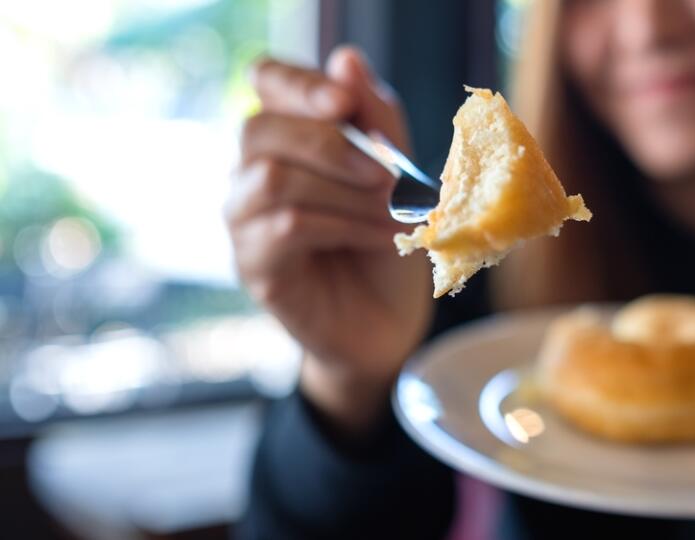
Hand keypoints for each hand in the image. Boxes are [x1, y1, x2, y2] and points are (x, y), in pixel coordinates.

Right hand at [226, 48, 432, 431]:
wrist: (388, 323)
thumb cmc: (387, 242)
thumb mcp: (397, 174)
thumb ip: (377, 122)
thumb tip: (347, 59)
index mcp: (288, 136)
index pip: (267, 81)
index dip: (299, 84)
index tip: (344, 103)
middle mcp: (252, 171)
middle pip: (261, 128)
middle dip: (331, 144)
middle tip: (387, 174)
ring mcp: (245, 219)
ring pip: (271, 177)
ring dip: (344, 192)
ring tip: (392, 212)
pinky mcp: (254, 264)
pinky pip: (285, 227)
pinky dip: (344, 226)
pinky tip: (382, 238)